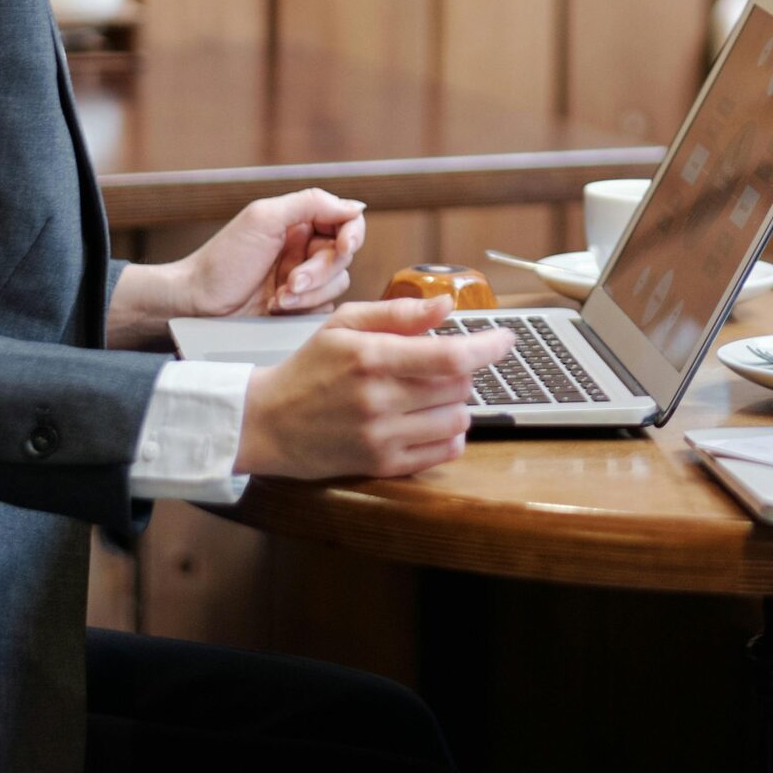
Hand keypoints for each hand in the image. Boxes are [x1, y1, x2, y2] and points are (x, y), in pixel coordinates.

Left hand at [175, 188, 368, 319]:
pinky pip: (327, 306)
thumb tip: (356, 206)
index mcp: (299, 222)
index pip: (347, 221)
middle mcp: (305, 247)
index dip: (352, 235)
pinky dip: (305, 309)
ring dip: (309, 293)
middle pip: (344, 255)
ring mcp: (304, 277)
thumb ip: (311, 203)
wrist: (196, 304)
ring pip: (338, 283)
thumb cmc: (222, 261)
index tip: (342, 248)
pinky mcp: (301, 305)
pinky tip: (277, 308)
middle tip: (290, 281)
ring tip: (278, 298)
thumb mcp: (263, 219)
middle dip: (319, 271)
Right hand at [236, 295, 516, 479]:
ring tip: (426, 394)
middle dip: (461, 371)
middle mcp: (379, 400)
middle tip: (438, 365)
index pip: (450, 356)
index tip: (506, 340)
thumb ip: (399, 313)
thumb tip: (445, 306)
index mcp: (372, 358)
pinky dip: (449, 434)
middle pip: (460, 386)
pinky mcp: (381, 465)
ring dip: (455, 402)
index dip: (487, 347)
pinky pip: (444, 452)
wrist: (267, 423)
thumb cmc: (309, 367)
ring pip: (458, 419)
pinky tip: (429, 420)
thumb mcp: (345, 324)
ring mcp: (381, 437)